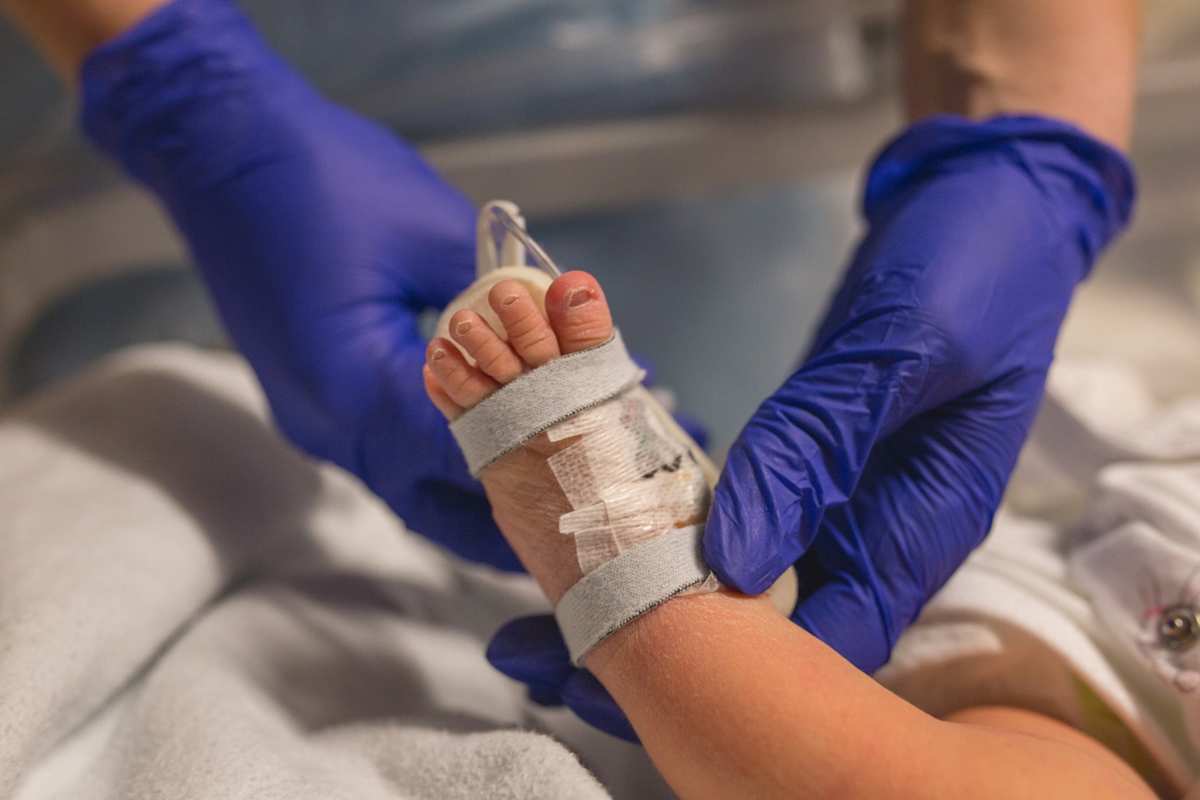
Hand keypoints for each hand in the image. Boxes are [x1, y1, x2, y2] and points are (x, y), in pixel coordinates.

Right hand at [79, 0, 515, 567]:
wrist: (214, 150)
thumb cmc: (322, 177)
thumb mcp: (431, 229)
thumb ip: (499, 297)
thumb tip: (560, 334)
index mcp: (358, 383)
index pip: (465, 452)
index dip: (537, 460)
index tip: (595, 471)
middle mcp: (327, 421)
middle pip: (427, 503)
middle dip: (499, 523)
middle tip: (569, 526)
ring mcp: (308, 418)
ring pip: (400, 487)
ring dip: (464, 500)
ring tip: (538, 500)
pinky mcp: (304, 401)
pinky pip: (377, 455)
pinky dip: (430, 466)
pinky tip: (478, 452)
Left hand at [486, 115, 1133, 738]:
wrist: (984, 197)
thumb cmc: (976, 263)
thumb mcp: (903, 349)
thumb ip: (821, 446)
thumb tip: (734, 562)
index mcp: (922, 525)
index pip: (834, 645)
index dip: (744, 678)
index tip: (642, 668)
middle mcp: (879, 528)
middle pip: (780, 629)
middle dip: (676, 644)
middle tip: (558, 649)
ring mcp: (844, 493)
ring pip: (750, 572)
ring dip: (661, 586)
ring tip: (556, 604)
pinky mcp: (812, 457)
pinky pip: (742, 508)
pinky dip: (676, 521)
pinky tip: (609, 525)